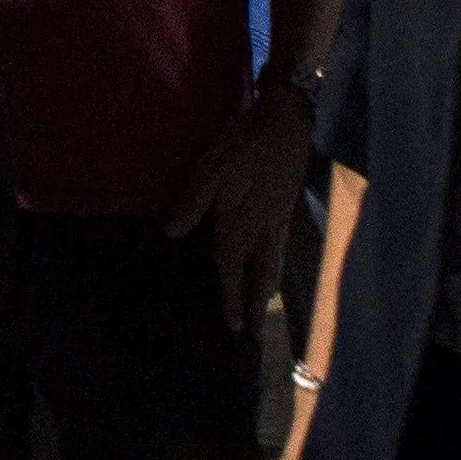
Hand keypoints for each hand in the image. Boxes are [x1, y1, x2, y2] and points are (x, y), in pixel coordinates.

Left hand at [164, 82, 313, 330]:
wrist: (288, 123)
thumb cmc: (244, 143)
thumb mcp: (210, 169)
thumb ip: (192, 203)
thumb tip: (172, 233)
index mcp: (239, 223)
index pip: (231, 269)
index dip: (231, 297)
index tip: (233, 327)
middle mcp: (262, 230)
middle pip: (261, 277)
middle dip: (257, 307)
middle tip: (257, 336)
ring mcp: (278, 222)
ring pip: (273, 266)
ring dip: (267, 291)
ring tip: (263, 311)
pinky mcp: (286, 211)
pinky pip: (279, 251)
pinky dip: (273, 270)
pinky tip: (270, 271)